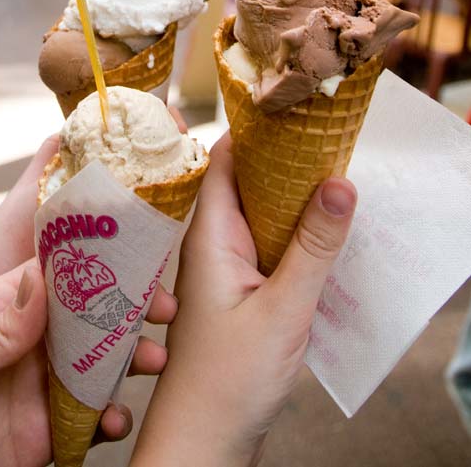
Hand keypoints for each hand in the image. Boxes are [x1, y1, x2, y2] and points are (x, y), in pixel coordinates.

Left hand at [0, 261, 177, 465]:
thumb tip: (40, 282)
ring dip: (132, 360)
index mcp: (2, 312)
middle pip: (90, 318)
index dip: (96, 267)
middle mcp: (29, 344)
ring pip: (100, 364)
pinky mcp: (50, 429)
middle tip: (162, 309)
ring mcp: (42, 385)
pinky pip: (91, 418)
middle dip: (129, 311)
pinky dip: (112, 418)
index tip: (135, 261)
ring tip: (152, 360)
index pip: (56, 278)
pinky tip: (115, 420)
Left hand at [131, 133, 356, 466]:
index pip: (220, 160)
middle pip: (241, 181)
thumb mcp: (283, 310)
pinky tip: (317, 234)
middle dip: (279, 161)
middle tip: (323, 139)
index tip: (290, 109)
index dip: (252, 130)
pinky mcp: (235, 290)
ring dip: (287, 198)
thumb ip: (313, 247)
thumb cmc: (229, 382)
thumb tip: (339, 183)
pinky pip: (262, 244)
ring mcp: (221, 268)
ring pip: (255, 214)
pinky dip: (288, 232)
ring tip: (329, 178)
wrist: (203, 443)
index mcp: (207, 237)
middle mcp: (209, 245)